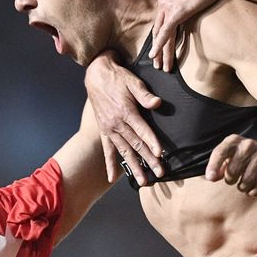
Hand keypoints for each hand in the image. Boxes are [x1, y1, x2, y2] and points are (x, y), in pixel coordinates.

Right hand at [84, 50, 163, 184]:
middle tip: (160, 173)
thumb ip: (145, 95)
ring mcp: (109, 129)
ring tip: (143, 181)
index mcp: (125, 111)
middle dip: (148, 160)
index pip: (142, 130)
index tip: (160, 154)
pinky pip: (107, 151)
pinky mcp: (104, 131)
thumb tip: (158, 103)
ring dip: (134, 167)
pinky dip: (110, 164)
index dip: (152, 142)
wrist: (96, 75)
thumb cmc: (118, 78)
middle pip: (135, 145)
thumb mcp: (133, 82)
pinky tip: (112, 178)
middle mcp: (116, 123)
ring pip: (124, 151)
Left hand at [150, 0, 225, 71]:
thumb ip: (187, 2)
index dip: (159, 37)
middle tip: (156, 61)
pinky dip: (160, 46)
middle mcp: (163, 2)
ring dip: (161, 53)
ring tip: (161, 66)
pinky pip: (166, 34)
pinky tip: (156, 56)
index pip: (160, 22)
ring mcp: (168, 7)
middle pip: (157, 30)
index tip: (159, 49)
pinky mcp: (175, 13)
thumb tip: (191, 9)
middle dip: (156, 48)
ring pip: (161, 35)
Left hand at [205, 135, 256, 196]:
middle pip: (233, 171)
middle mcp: (248, 145)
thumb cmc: (240, 158)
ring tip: (243, 183)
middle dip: (230, 179)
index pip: (220, 153)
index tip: (211, 178)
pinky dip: (254, 192)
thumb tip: (212, 177)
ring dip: (243, 187)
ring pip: (247, 181)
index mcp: (233, 141)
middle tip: (233, 178)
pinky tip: (252, 190)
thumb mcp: (226, 157)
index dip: (214, 166)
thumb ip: (216, 167)